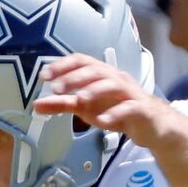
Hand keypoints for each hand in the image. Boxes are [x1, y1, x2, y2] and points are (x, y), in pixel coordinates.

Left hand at [31, 53, 170, 141]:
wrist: (151, 125)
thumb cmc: (116, 109)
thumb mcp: (84, 107)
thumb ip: (62, 104)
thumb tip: (36, 104)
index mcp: (101, 75)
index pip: (81, 61)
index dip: (63, 65)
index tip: (44, 75)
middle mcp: (115, 79)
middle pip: (95, 70)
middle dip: (74, 77)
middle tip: (56, 88)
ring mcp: (129, 93)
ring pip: (113, 84)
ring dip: (94, 90)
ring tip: (79, 99)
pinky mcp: (141, 109)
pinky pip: (129, 107)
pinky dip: (115, 113)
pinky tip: (102, 121)